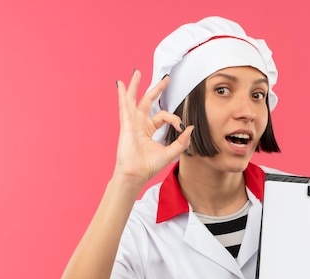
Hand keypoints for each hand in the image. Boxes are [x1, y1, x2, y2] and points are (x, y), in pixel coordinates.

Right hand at [114, 70, 193, 188]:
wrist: (136, 174)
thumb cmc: (148, 166)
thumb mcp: (170, 152)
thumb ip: (181, 141)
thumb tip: (190, 128)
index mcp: (149, 130)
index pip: (163, 116)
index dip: (174, 119)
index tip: (181, 127)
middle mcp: (140, 124)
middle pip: (148, 101)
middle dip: (157, 89)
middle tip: (167, 78)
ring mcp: (132, 123)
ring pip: (134, 100)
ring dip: (135, 85)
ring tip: (137, 72)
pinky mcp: (127, 124)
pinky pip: (124, 106)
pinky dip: (122, 95)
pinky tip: (120, 84)